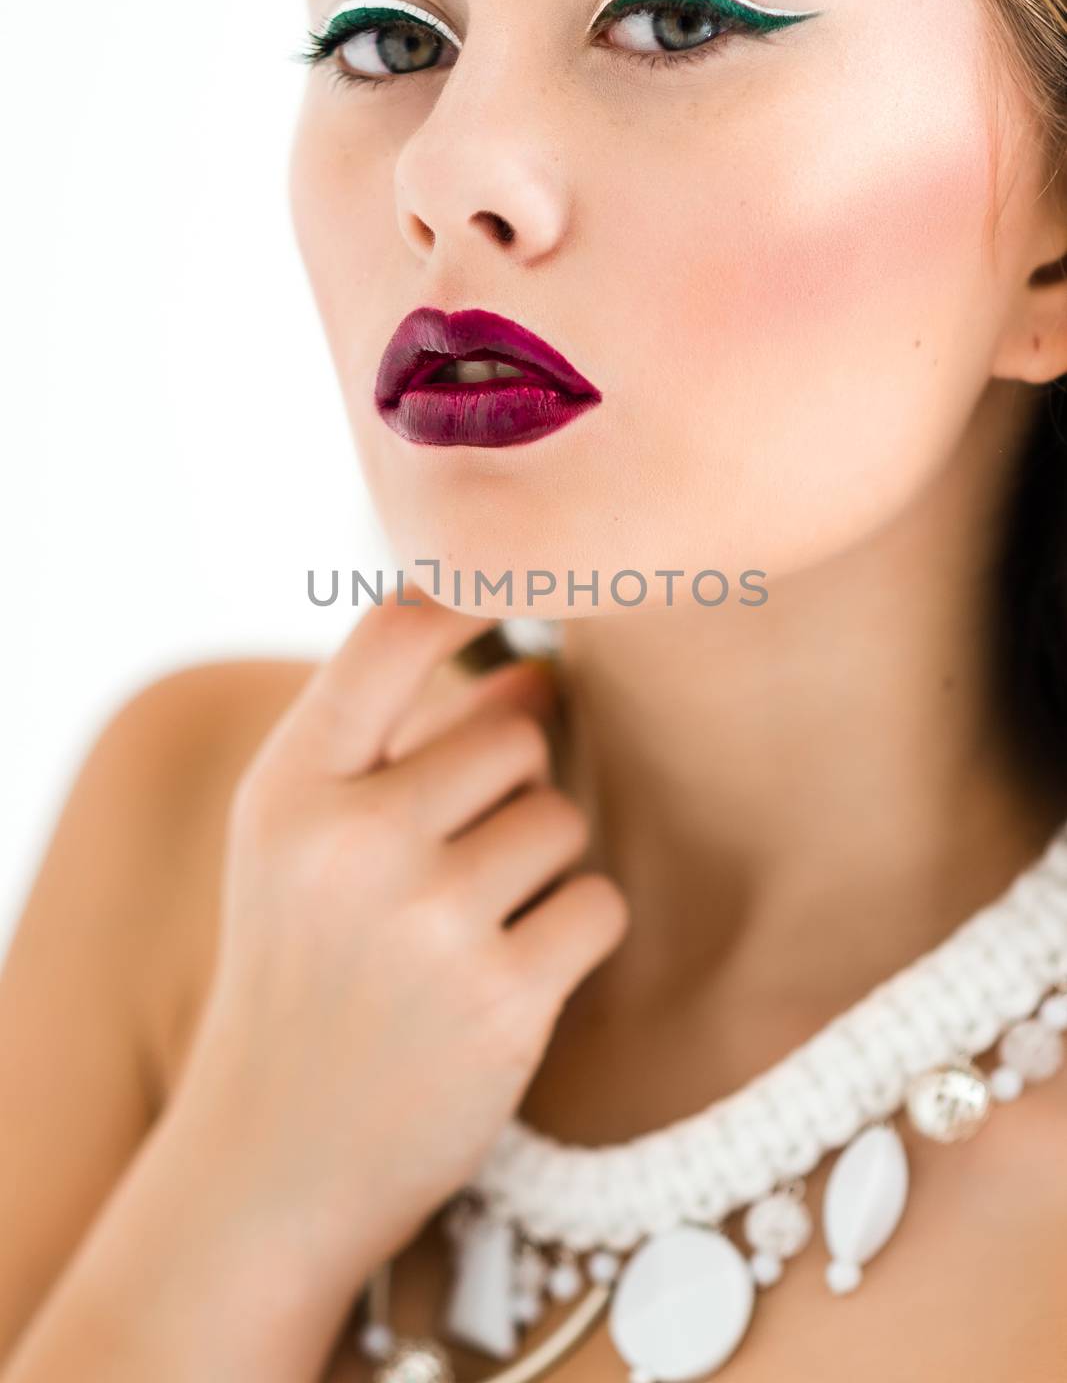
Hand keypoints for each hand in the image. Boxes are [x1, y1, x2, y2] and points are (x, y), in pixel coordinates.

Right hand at [170, 586, 629, 1302]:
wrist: (276, 1158)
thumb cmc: (303, 974)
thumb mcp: (304, 849)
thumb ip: (399, 749)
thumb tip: (541, 669)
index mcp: (287, 790)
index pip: (390, 634)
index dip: (467, 595)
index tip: (520, 589)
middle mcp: (351, 842)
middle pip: (514, 737)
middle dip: (516, 786)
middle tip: (464, 857)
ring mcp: (427, 922)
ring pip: (563, 821)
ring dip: (544, 867)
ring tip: (472, 928)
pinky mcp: (502, 1000)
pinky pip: (598, 904)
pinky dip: (574, 933)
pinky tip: (512, 975)